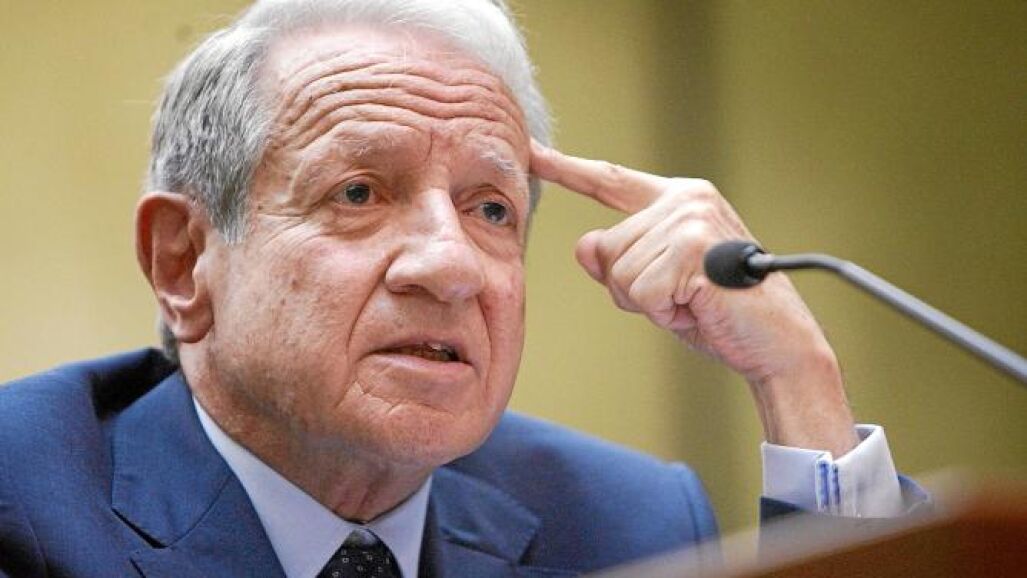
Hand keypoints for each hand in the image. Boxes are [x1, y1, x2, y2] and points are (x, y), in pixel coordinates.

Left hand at [531, 142, 858, 454]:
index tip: (531, 151)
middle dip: (633, 288)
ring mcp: (688, 220)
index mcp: (677, 199)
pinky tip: (697, 307)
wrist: (777, 343)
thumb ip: (619, 260)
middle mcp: (684, 199)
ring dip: (648, 302)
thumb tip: (583, 244)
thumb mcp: (657, 284)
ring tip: (693, 302)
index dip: (567, 168)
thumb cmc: (720, 313)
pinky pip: (637, 292)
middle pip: (606, 248)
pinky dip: (661, 312)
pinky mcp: (691, 248)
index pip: (611, 180)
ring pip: (618, 272)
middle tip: (683, 298)